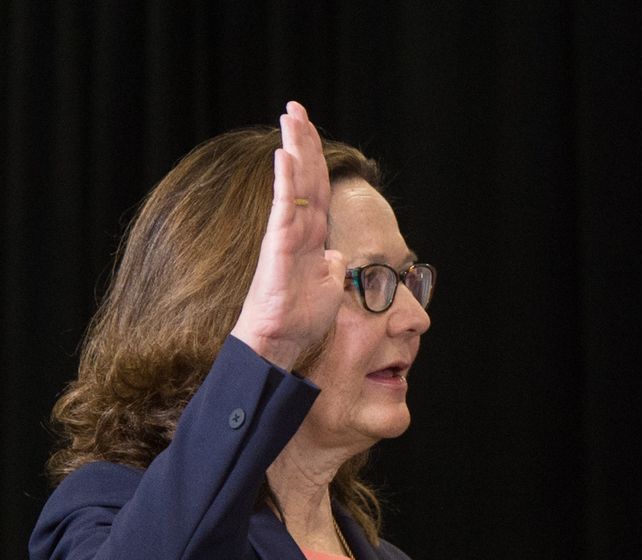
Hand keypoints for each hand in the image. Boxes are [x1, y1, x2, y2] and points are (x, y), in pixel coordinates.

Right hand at [230, 101, 346, 368]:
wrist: (279, 343)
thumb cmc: (300, 318)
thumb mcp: (327, 287)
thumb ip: (330, 266)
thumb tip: (335, 257)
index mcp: (312, 237)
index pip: (316, 189)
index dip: (315, 160)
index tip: (310, 129)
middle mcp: (298, 230)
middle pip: (304, 177)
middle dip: (301, 141)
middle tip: (295, 106)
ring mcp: (286, 236)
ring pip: (293, 186)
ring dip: (293, 150)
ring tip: (290, 116)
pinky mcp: (278, 248)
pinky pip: (283, 210)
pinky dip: (286, 183)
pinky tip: (285, 157)